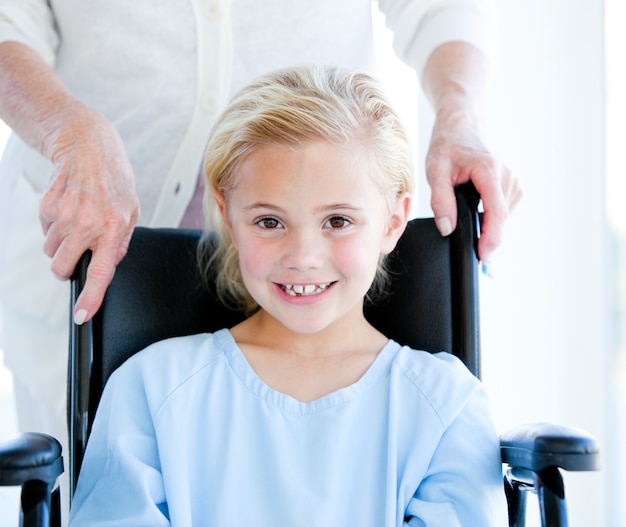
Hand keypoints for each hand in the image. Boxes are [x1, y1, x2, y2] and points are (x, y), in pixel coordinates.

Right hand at [39, 106, 139, 323]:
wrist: (87, 146)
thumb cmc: (113, 180)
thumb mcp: (131, 211)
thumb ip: (121, 241)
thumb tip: (109, 265)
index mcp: (113, 227)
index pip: (101, 272)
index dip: (91, 297)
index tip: (82, 315)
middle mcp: (87, 224)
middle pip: (61, 267)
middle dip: (65, 267)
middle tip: (77, 252)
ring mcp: (64, 216)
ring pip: (51, 251)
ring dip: (61, 244)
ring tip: (78, 221)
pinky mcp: (47, 207)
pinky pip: (45, 232)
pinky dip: (54, 227)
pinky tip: (68, 208)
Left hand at [425, 110, 521, 262]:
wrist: (460, 129)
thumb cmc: (447, 147)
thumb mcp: (435, 171)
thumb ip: (440, 200)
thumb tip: (447, 228)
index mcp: (489, 170)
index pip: (497, 212)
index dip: (492, 238)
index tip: (483, 256)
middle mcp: (507, 176)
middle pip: (501, 219)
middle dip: (486, 237)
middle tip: (469, 249)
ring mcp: (513, 182)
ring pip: (503, 218)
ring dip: (486, 226)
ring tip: (465, 213)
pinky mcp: (513, 188)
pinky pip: (503, 213)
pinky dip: (490, 219)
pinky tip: (475, 209)